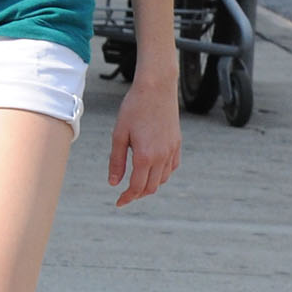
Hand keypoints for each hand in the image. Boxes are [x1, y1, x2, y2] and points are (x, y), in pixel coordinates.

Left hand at [108, 72, 180, 206]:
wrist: (156, 88)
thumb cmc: (134, 108)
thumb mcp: (119, 134)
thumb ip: (116, 161)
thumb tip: (113, 183)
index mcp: (145, 156)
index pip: (137, 187)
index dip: (127, 198)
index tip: (118, 202)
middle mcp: (161, 157)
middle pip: (151, 187)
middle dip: (137, 194)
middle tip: (125, 195)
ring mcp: (171, 151)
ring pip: (162, 179)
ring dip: (149, 185)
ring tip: (136, 182)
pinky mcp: (177, 144)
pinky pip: (172, 167)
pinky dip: (162, 174)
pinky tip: (152, 170)